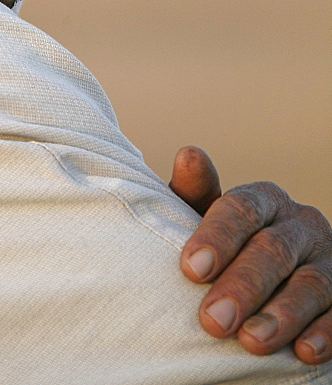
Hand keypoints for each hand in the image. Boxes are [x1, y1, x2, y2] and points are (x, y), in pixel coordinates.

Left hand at [170, 145, 331, 364]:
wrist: (274, 278)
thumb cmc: (229, 247)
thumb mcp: (207, 218)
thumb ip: (194, 194)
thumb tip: (188, 155)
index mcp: (265, 200)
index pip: (242, 210)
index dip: (217, 238)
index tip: (191, 269)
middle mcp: (301, 224)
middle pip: (274, 249)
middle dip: (243, 286)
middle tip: (214, 319)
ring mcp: (328, 259)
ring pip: (311, 284)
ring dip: (282, 315)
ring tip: (251, 342)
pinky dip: (325, 334)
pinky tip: (303, 351)